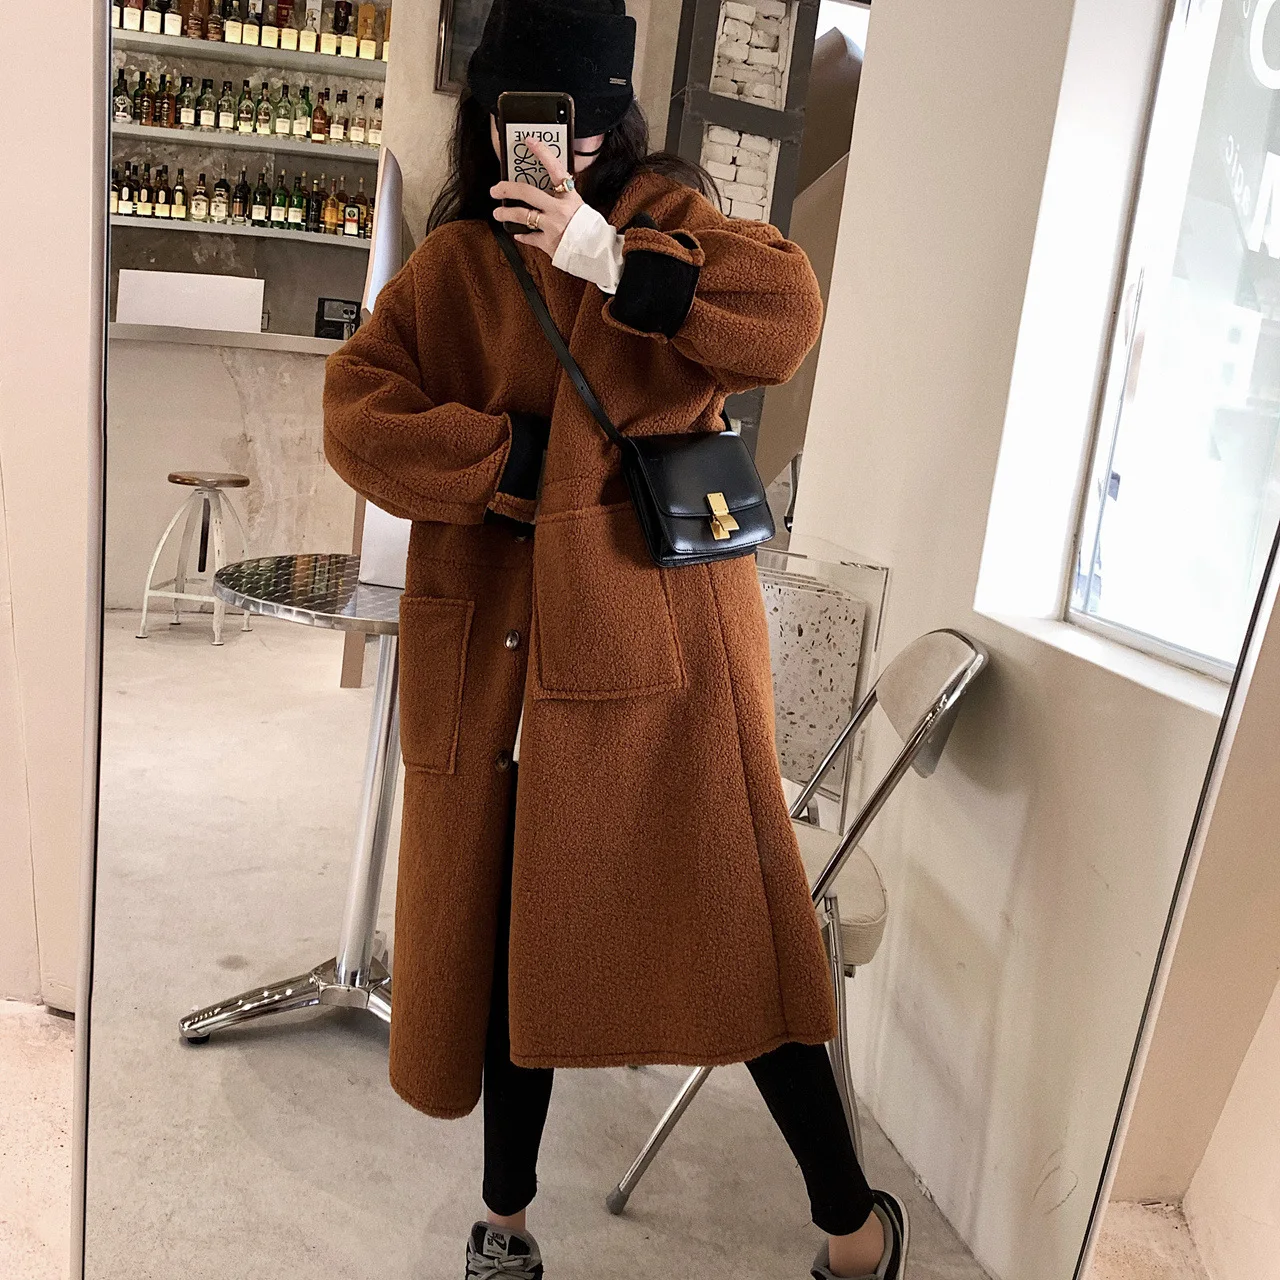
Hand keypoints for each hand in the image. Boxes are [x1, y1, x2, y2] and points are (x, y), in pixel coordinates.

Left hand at [490, 135, 583, 259]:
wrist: (597, 253)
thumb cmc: (589, 228)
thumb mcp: (579, 205)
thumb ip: (563, 196)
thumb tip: (547, 186)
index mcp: (570, 197)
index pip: (555, 169)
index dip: (542, 153)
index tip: (529, 142)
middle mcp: (559, 210)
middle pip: (527, 192)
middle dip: (507, 188)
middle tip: (496, 188)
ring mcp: (552, 226)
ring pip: (522, 215)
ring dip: (506, 213)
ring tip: (498, 212)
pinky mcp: (548, 243)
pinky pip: (529, 237)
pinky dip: (522, 235)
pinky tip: (517, 233)